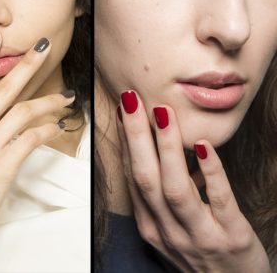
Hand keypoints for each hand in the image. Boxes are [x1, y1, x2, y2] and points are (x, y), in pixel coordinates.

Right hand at [116, 90, 269, 272]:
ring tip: (162, 113)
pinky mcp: (231, 238)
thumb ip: (164, 194)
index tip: (122, 110)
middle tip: (131, 100)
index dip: (126, 141)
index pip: (133, 176)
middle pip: (145, 179)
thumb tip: (158, 148)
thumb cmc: (203, 255)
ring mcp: (198, 236)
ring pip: (174, 189)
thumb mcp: (173, 228)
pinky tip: (203, 147)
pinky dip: (210, 173)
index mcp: (151, 225)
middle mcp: (167, 231)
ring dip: (166, 148)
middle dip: (135, 136)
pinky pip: (219, 201)